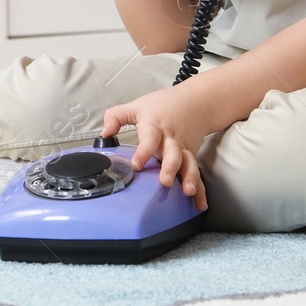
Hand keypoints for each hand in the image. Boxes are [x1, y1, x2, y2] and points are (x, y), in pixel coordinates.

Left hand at [100, 86, 214, 211]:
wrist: (195, 102)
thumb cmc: (163, 105)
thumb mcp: (137, 106)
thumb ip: (116, 117)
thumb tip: (104, 134)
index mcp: (155, 126)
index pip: (149, 139)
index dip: (143, 152)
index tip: (136, 165)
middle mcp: (171, 139)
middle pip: (173, 153)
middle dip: (170, 168)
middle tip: (165, 181)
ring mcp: (183, 149)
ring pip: (188, 163)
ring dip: (189, 177)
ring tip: (188, 191)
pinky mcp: (191, 156)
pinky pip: (196, 172)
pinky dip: (201, 189)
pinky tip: (201, 203)